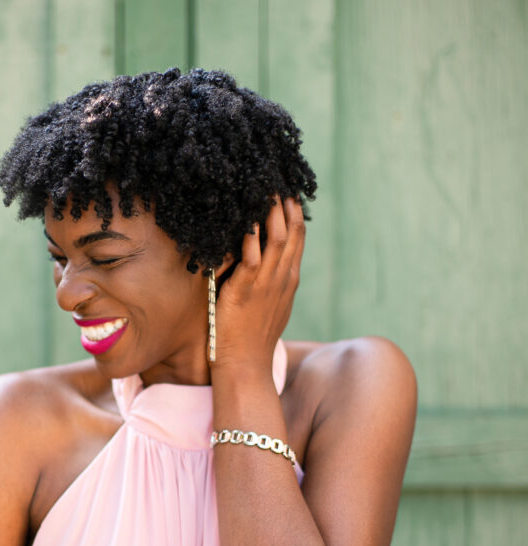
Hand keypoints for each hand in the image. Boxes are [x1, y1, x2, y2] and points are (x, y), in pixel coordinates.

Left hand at [212, 195, 304, 373]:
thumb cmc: (251, 339)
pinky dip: (250, 237)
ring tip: (264, 188)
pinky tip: (246, 219)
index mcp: (289, 280)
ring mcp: (266, 284)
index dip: (294, 212)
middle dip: (285, 203)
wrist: (246, 367)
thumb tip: (260, 263)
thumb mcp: (270, 306)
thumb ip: (270, 283)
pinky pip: (251, 257)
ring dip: (271, 212)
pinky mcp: (246, 291)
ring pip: (277, 239)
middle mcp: (282, 278)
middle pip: (291, 232)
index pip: (298, 238)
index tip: (287, 190)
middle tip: (276, 178)